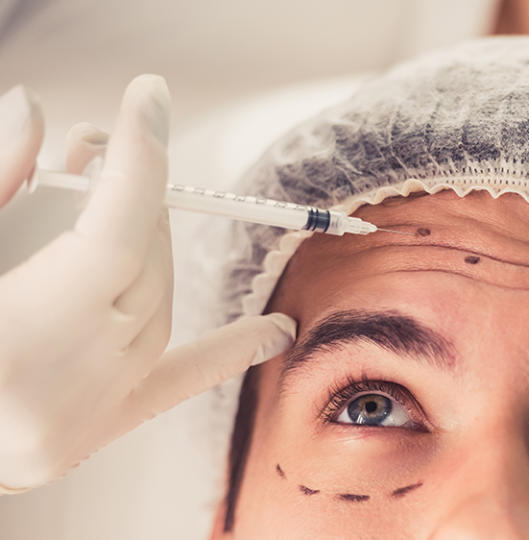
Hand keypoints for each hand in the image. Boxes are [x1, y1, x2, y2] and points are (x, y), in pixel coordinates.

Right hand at [0, 76, 296, 492]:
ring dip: (144, 249)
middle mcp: (68, 383)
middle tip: (100, 149)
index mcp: (23, 334)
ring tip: (116, 206)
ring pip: (156, 307)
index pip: (116, 228)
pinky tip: (279, 330)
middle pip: (140, 264)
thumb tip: (36, 110)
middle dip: (128, 197)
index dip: (140, 157)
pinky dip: (226, 352)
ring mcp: (84, 418)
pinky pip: (173, 387)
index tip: (149, 99)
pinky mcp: (86, 438)